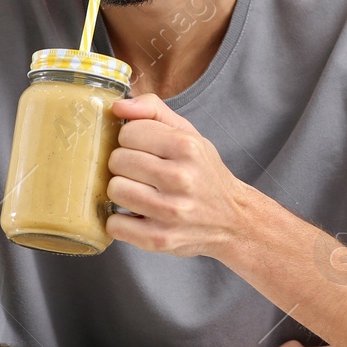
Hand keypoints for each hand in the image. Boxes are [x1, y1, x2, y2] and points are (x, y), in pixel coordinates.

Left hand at [104, 93, 254, 258]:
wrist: (233, 220)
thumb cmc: (204, 174)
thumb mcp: (188, 134)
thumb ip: (153, 110)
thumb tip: (117, 106)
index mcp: (186, 146)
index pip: (128, 132)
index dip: (130, 139)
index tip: (142, 148)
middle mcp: (180, 178)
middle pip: (117, 160)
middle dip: (124, 164)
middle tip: (140, 172)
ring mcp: (170, 211)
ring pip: (114, 190)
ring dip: (121, 191)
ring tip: (139, 192)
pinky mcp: (160, 239)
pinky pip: (115, 225)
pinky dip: (120, 221)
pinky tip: (136, 215)